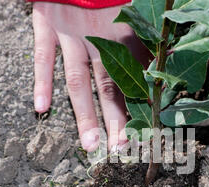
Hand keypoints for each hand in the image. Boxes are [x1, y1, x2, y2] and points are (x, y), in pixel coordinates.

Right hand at [32, 2, 149, 150]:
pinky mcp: (49, 22)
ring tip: (89, 144)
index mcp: (126, 35)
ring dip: (84, 114)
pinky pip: (42, 55)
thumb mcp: (142, 7)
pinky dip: (41, 81)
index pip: (135, 79)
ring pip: (79, 82)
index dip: (138, 107)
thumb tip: (168, 61)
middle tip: (118, 151)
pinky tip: (40, 108)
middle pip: (109, 88)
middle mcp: (101, 41)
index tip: (144, 136)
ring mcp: (73, 35)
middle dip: (115, 121)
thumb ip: (153, 31)